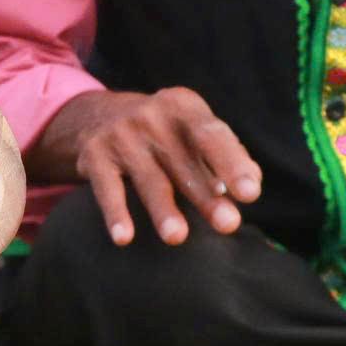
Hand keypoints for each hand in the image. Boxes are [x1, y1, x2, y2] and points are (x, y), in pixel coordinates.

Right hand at [33, 89, 260, 246]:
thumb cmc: (165, 134)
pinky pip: (107, 189)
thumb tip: (251, 183)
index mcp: (183, 107)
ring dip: (163, 209)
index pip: (212, 135)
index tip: (250, 193)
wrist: (97, 116)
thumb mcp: (193, 131)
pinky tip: (124, 238)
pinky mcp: (94, 155)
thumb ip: (225, 155)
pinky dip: (115, 213)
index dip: (232, 163)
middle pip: (183, 162)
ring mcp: (120, 135)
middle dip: (205, 195)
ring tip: (177, 237)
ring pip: (149, 179)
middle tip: (228, 224)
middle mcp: (151, 116)